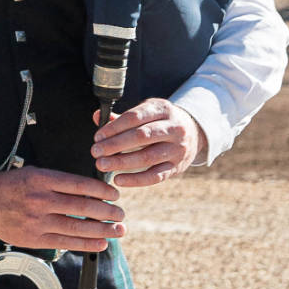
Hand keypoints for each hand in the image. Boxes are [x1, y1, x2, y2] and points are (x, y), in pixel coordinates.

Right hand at [0, 168, 124, 251]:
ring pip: (78, 227)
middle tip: (120, 214)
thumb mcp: (35, 174)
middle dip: (108, 212)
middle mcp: (40, 200)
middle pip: (83, 208)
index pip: (80, 185)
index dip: (102, 191)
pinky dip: (86, 244)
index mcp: (41, 179)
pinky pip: (66, 242)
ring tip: (118, 229)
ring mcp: (36, 221)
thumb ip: (60, 183)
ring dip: (103, 230)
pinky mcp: (34, 238)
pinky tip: (101, 242)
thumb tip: (92, 193)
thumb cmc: (13, 185)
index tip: (115, 196)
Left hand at [92, 98, 207, 187]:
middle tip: (95, 152)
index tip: (97, 137)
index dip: (114, 127)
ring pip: (148, 157)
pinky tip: (118, 180)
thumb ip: (121, 117)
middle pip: (141, 137)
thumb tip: (96, 116)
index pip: (135, 117)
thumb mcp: (146, 112)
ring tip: (102, 164)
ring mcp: (178, 149)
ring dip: (122, 162)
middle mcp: (173, 128)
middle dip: (115, 145)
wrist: (194, 132)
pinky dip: (136, 179)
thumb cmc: (159, 121)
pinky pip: (156, 176)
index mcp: (162, 109)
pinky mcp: (178, 167)